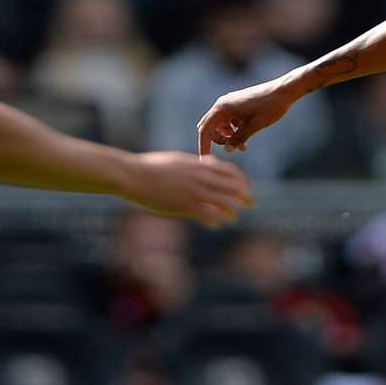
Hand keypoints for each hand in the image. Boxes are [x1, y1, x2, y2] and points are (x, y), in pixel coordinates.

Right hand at [121, 152, 254, 228]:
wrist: (135, 175)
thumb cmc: (154, 167)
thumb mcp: (181, 160)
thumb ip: (198, 164)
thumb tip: (211, 164)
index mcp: (201, 165)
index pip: (232, 172)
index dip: (243, 182)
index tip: (246, 189)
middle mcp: (202, 177)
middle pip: (234, 188)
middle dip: (245, 197)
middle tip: (250, 205)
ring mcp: (195, 192)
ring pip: (225, 203)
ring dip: (232, 211)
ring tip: (233, 217)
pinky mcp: (185, 205)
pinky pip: (209, 215)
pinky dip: (216, 220)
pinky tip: (216, 224)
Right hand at [197, 76, 304, 154]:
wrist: (283, 90)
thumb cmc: (270, 107)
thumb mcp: (254, 126)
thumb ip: (239, 139)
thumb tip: (227, 150)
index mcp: (222, 108)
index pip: (205, 131)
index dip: (203, 146)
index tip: (206, 161)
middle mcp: (222, 103)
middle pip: (209, 127)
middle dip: (218, 141)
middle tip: (233, 149)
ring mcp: (229, 102)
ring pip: (219, 124)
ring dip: (228, 136)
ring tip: (243, 146)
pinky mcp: (237, 103)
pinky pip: (228, 119)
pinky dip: (233, 129)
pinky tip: (246, 134)